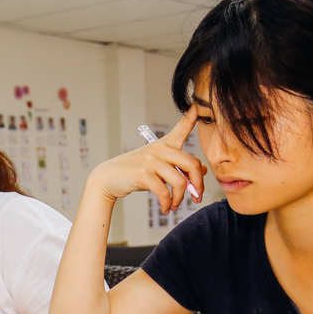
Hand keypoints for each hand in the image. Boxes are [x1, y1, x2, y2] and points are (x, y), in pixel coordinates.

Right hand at [85, 109, 204, 213]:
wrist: (108, 178)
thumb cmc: (135, 172)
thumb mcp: (158, 167)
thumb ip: (179, 167)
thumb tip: (203, 171)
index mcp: (164, 145)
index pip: (181, 128)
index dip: (192, 116)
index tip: (200, 105)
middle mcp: (159, 150)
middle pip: (192, 164)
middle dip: (198, 184)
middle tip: (197, 196)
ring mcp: (151, 161)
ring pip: (180, 182)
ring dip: (180, 198)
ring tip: (176, 205)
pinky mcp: (143, 175)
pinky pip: (164, 192)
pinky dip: (168, 203)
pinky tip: (166, 208)